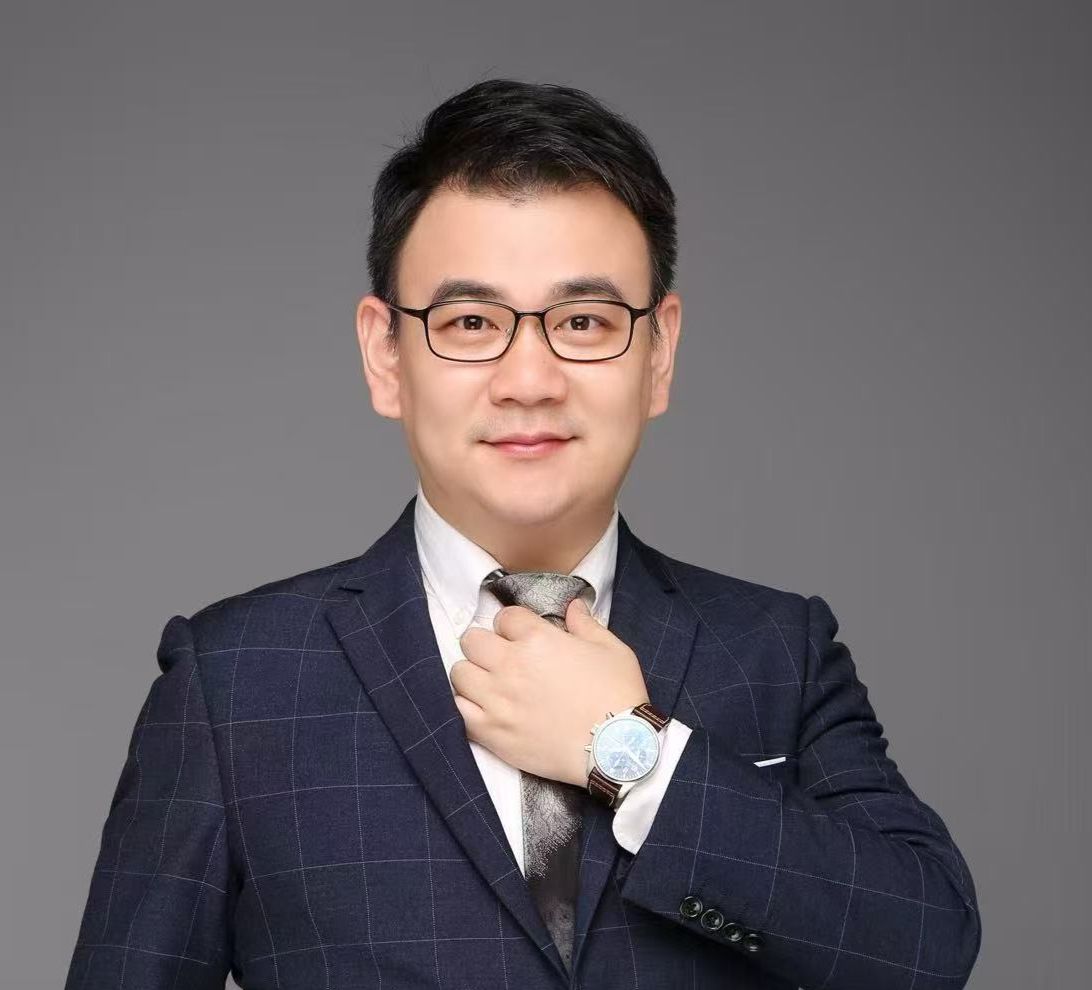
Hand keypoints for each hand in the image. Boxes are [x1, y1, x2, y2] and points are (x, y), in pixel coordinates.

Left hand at [451, 599, 648, 786]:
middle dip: (485, 643)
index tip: (520, 634)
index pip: (505, 617)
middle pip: (472, 640)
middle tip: (499, 655)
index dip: (512, 623)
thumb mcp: (611, 649)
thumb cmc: (618, 695)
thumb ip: (586, 623)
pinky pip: (460, 710)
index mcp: (538, 639)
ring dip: (473, 672)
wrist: (616, 749)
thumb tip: (573, 606)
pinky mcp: (492, 732)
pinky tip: (484, 707)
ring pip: (459, 673)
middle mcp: (511, 665)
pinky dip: (467, 705)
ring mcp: (497, 700)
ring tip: (489, 681)